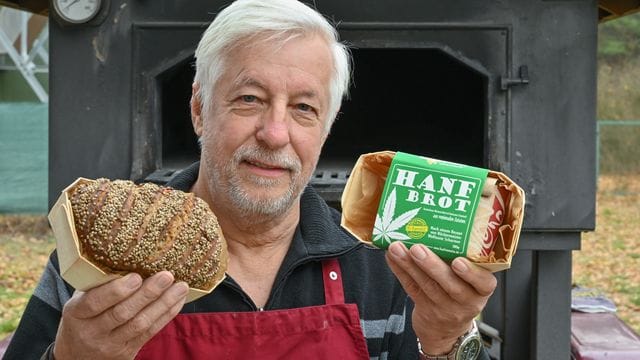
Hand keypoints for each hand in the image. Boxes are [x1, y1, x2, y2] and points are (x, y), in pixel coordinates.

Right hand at [53, 271, 188, 359]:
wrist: (77, 355)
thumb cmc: (83, 316)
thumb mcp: (81, 300)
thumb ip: (99, 284)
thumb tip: (130, 257)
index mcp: (76, 313)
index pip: (94, 302)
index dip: (116, 291)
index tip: (136, 276)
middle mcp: (92, 332)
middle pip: (122, 313)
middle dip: (147, 294)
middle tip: (166, 276)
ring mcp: (110, 344)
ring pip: (140, 324)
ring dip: (163, 304)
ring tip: (180, 286)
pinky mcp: (127, 352)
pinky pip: (150, 332)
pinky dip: (166, 315)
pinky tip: (178, 300)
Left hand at [386, 242, 495, 354]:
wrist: (448, 328)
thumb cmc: (462, 290)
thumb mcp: (473, 281)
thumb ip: (465, 258)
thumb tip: (440, 225)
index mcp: (482, 290)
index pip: (484, 283)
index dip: (471, 273)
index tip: (458, 261)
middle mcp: (466, 301)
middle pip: (450, 284)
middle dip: (431, 265)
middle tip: (417, 248)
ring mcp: (444, 308)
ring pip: (426, 286)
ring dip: (409, 265)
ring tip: (397, 248)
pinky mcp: (425, 309)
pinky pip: (411, 288)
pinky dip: (400, 270)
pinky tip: (391, 256)